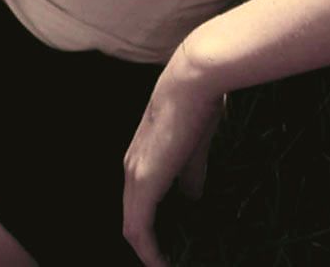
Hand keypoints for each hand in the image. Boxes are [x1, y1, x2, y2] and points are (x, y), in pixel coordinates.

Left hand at [122, 44, 223, 265]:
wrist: (192, 80)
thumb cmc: (197, 103)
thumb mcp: (195, 146)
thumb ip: (191, 172)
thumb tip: (192, 195)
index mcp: (144, 158)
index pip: (142, 203)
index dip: (153, 228)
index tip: (174, 245)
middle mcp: (132, 169)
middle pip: (135, 220)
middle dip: (152, 244)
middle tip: (174, 259)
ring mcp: (135, 175)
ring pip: (134, 226)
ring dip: (150, 248)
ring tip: (170, 264)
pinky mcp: (142, 182)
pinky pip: (138, 229)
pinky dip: (149, 250)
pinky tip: (163, 264)